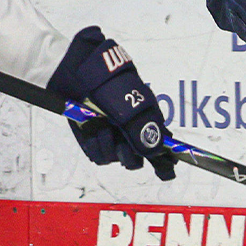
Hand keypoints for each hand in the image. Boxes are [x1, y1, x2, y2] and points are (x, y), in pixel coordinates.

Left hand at [47, 27, 176, 180]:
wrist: (80, 73)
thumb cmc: (111, 85)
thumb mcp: (131, 107)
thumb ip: (143, 131)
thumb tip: (154, 152)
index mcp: (147, 122)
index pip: (162, 149)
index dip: (164, 164)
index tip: (165, 172)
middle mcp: (131, 133)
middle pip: (136, 161)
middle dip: (128, 156)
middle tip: (121, 144)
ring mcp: (112, 136)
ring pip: (115, 159)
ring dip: (107, 145)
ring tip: (101, 126)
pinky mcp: (94, 139)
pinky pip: (98, 156)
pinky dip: (94, 145)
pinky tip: (91, 131)